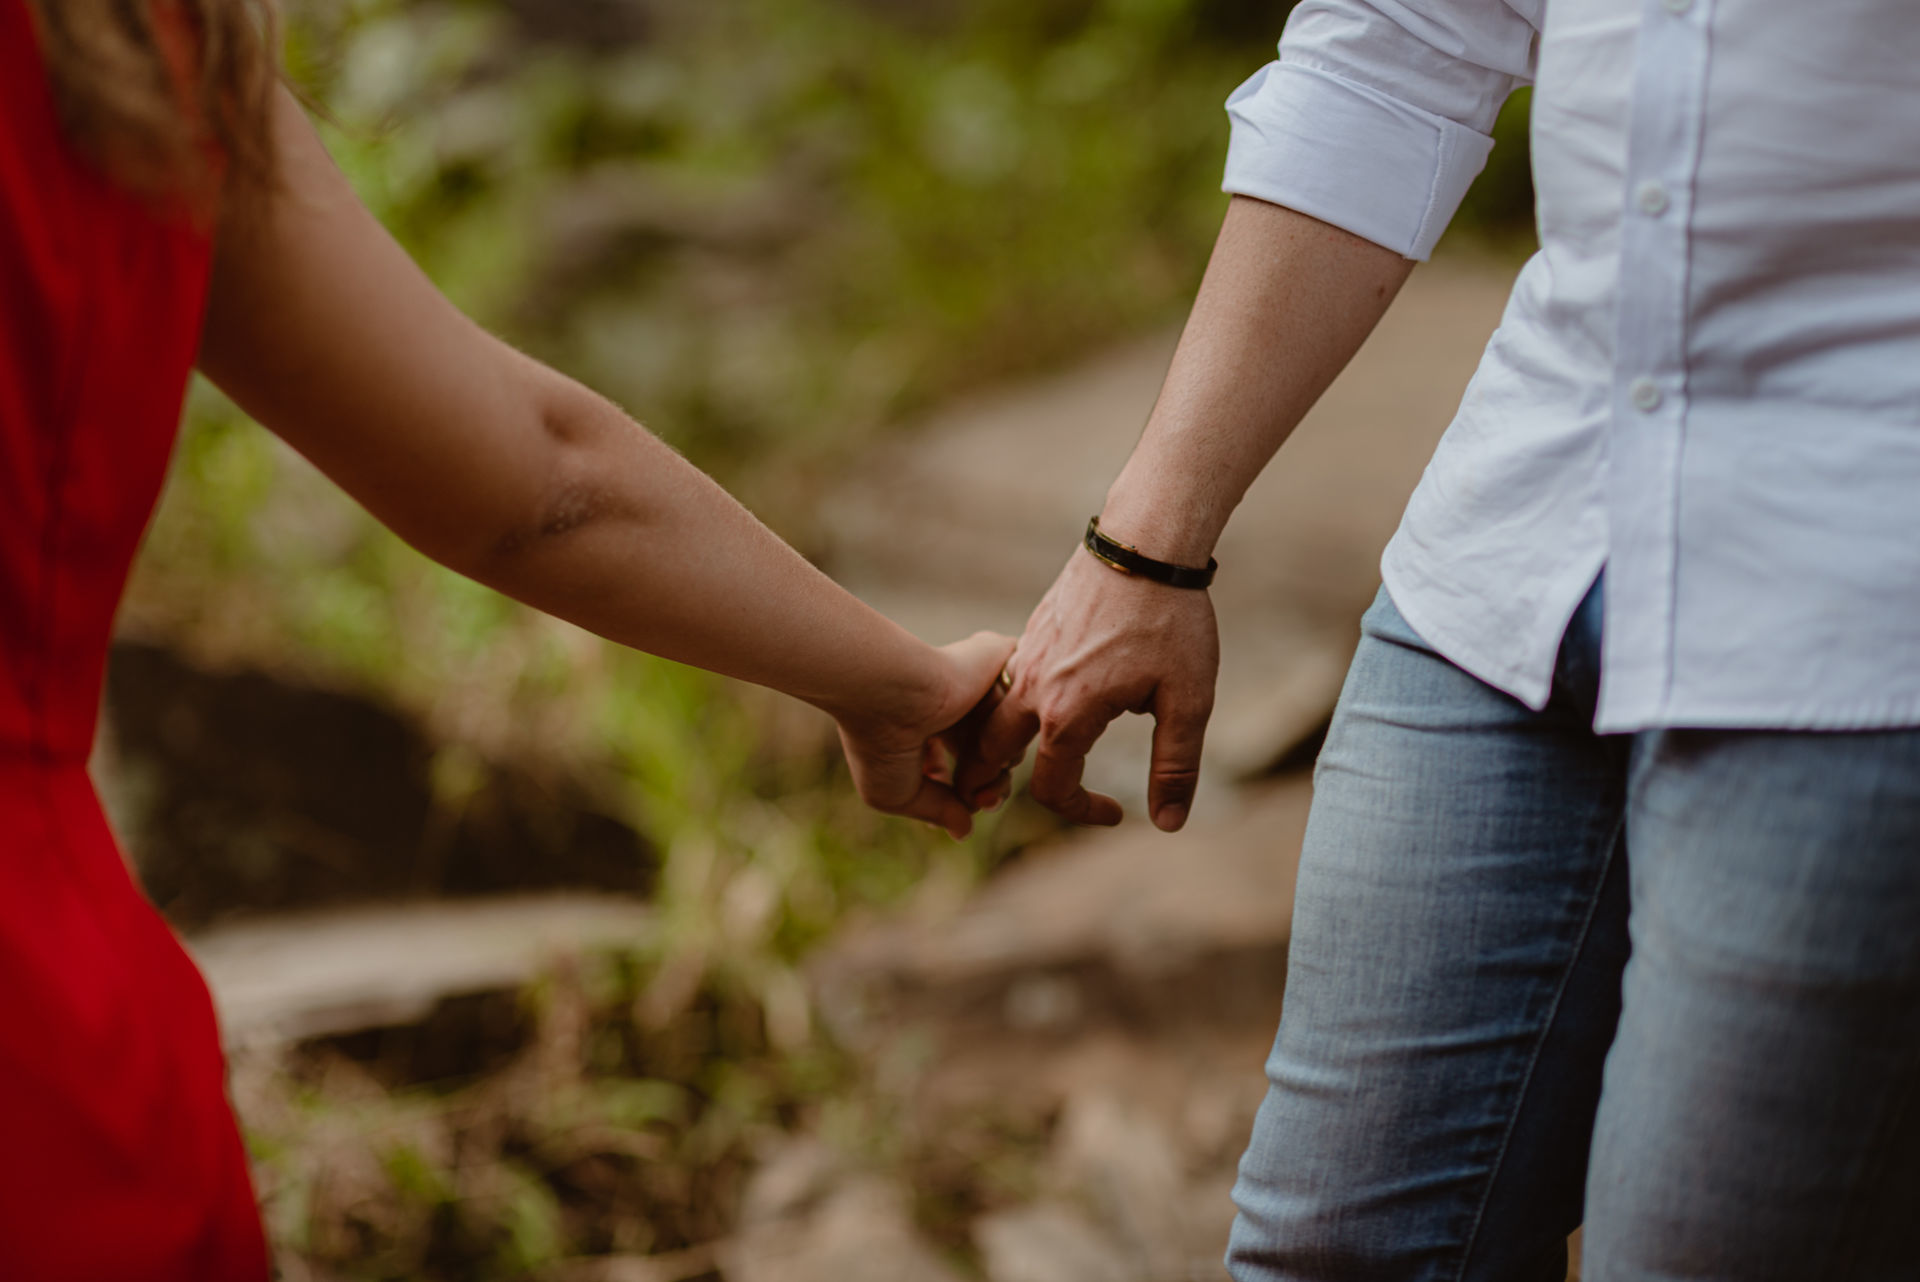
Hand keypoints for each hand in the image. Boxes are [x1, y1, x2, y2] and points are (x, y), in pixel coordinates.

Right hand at [833, 630, 1017, 838]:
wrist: (888, 689)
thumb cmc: (879, 742)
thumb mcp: (896, 793)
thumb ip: (937, 811)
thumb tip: (964, 831)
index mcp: (927, 726)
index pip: (963, 765)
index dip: (969, 793)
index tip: (965, 807)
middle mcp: (954, 702)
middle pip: (996, 753)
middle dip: (994, 785)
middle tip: (983, 800)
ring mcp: (975, 679)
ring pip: (1014, 729)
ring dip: (1004, 757)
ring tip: (979, 764)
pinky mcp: (998, 657)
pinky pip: (1028, 690)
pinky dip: (1018, 712)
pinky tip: (994, 728)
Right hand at [955, 548, 1218, 830]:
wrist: (1147, 542)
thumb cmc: (1172, 622)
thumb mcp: (1188, 701)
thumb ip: (1176, 767)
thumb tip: (1169, 824)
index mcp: (1066, 715)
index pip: (1050, 789)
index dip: (1081, 811)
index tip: (1116, 813)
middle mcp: (1032, 687)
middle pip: (991, 753)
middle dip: (997, 781)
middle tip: (1019, 796)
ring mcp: (1027, 653)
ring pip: (995, 712)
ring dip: (1006, 739)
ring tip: (1036, 753)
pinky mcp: (1035, 628)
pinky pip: (1012, 676)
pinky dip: (1019, 700)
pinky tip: (1057, 696)